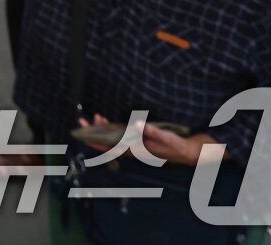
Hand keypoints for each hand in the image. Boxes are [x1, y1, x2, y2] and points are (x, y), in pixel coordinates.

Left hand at [77, 115, 222, 166]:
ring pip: (113, 139)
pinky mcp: (138, 142)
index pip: (110, 147)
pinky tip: (108, 122)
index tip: (83, 133)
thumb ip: (152, 131)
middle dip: (94, 132)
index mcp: (136, 151)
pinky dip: (113, 129)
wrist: (188, 152)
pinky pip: (120, 136)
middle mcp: (132, 150)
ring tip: (96, 117)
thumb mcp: (166, 138)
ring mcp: (134, 146)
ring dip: (103, 129)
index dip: (95, 141)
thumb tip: (137, 124)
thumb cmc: (176, 146)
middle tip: (82, 120)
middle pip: (108, 143)